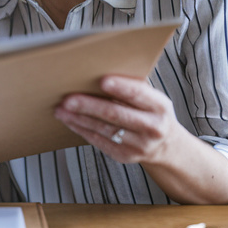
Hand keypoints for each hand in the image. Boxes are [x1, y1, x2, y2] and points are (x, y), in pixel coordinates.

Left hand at [54, 75, 182, 164]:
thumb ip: (133, 87)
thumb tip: (99, 71)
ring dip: (79, 119)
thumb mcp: (152, 98)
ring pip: (104, 130)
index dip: (121, 88)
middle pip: (116, 115)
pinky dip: (82, 130)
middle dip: (89, 106)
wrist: (166, 145)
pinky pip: (99, 141)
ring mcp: (139, 145)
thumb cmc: (152, 112)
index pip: (139, 95)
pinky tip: (70, 121)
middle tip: (68, 99)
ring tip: (61, 110)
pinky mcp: (125, 156)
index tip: (102, 81)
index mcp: (160, 106)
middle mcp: (152, 127)